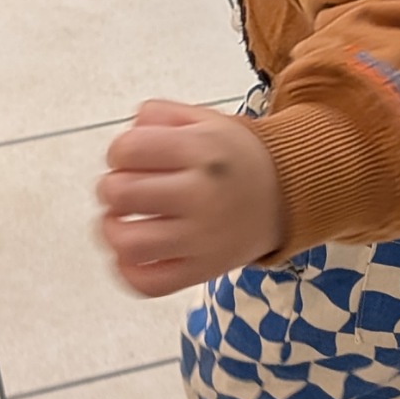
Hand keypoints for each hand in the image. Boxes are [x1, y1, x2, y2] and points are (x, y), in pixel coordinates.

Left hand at [97, 101, 284, 296]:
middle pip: (122, 194)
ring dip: (112, 230)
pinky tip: (133, 251)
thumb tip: (125, 133)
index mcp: (201, 150)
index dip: (117, 152)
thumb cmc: (237, 156)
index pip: (129, 150)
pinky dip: (128, 270)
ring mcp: (202, 238)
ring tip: (121, 220)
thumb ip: (159, 115)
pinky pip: (149, 283)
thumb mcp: (206, 119)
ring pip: (129, 243)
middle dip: (111, 187)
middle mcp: (201, 195)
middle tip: (124, 187)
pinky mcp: (202, 270)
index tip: (128, 157)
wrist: (288, 194)